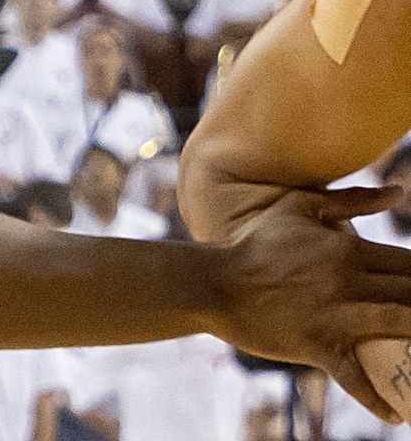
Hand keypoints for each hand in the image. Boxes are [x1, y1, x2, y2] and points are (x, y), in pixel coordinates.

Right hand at [212, 187, 410, 422]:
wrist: (215, 282)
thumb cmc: (256, 244)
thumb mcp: (299, 209)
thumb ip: (352, 201)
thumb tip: (400, 192)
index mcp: (349, 250)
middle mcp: (349, 281)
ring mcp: (335, 315)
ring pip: (398, 324)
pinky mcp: (318, 345)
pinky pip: (354, 376)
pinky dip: (376, 399)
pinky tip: (395, 415)